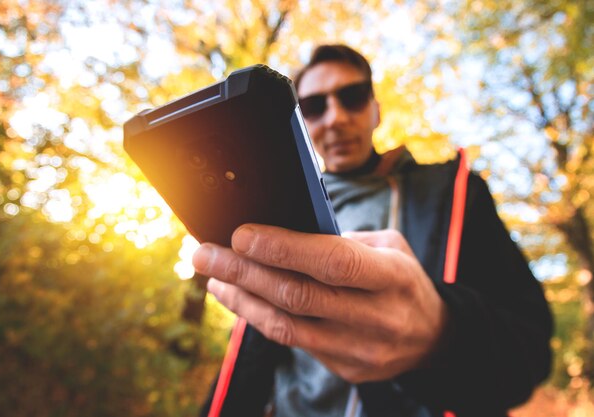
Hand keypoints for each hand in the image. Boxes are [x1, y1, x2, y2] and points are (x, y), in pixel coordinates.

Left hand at [192, 225, 448, 382]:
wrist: (433, 338)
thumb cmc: (402, 280)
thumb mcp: (389, 247)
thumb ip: (342, 243)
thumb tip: (281, 235)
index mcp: (393, 276)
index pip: (331, 262)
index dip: (283, 248)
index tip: (240, 234)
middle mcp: (377, 317)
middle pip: (297, 295)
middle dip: (244, 272)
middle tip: (203, 253)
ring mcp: (360, 350)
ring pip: (286, 325)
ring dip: (242, 298)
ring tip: (212, 276)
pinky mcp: (345, 369)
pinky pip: (292, 341)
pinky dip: (258, 317)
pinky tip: (238, 298)